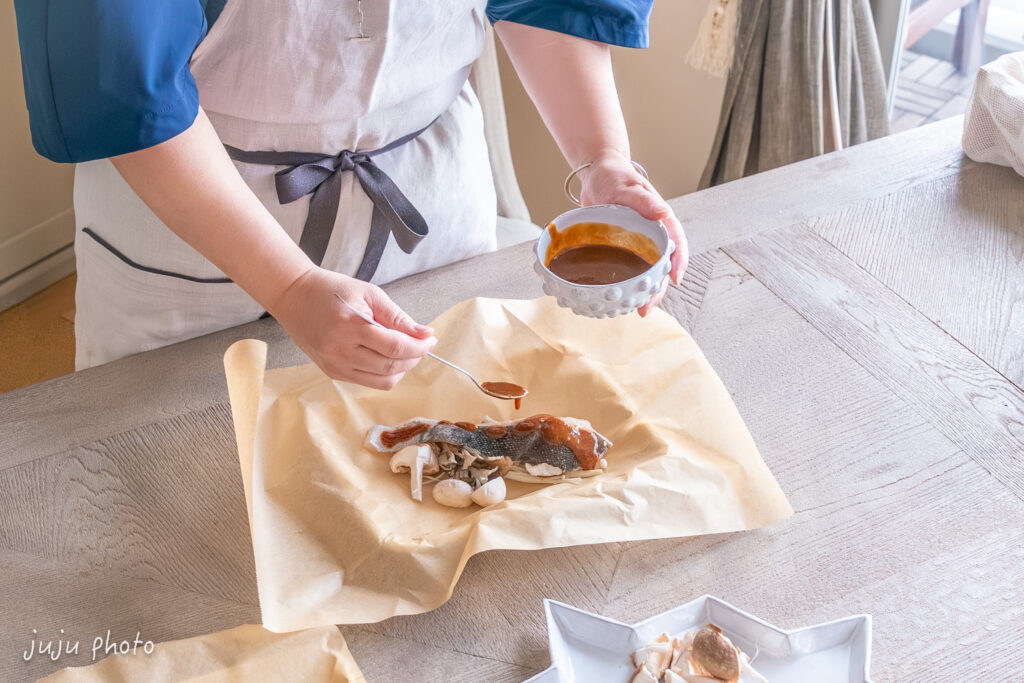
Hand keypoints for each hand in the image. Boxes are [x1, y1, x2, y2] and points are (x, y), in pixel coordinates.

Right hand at [269, 267, 436, 388]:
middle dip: (414, 358)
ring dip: (401, 369)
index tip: (430, 339)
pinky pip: (368, 381)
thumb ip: (397, 316)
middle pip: (391, 367)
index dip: (419, 347)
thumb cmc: (332, 290)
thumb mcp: (369, 294)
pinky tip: (386, 357)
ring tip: (405, 351)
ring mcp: (335, 365)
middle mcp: (340, 350)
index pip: (395, 347)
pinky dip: (384, 373)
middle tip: (422, 344)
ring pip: (382, 381)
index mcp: (350, 326)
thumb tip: (425, 334)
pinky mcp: (332, 372)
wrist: (294, 297)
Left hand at [578, 150, 689, 315]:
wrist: (596, 174)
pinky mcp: (622, 248)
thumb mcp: (627, 186)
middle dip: (657, 289)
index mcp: (661, 221)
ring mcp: (638, 244)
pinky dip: (625, 283)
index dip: (678, 263)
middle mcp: (653, 235)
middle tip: (646, 308)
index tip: (674, 280)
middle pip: (661, 266)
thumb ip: (643, 200)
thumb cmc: (615, 176)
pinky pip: (627, 268)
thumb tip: (663, 212)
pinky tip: (617, 297)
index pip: (677, 244)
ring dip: (642, 291)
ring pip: (645, 271)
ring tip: (635, 310)